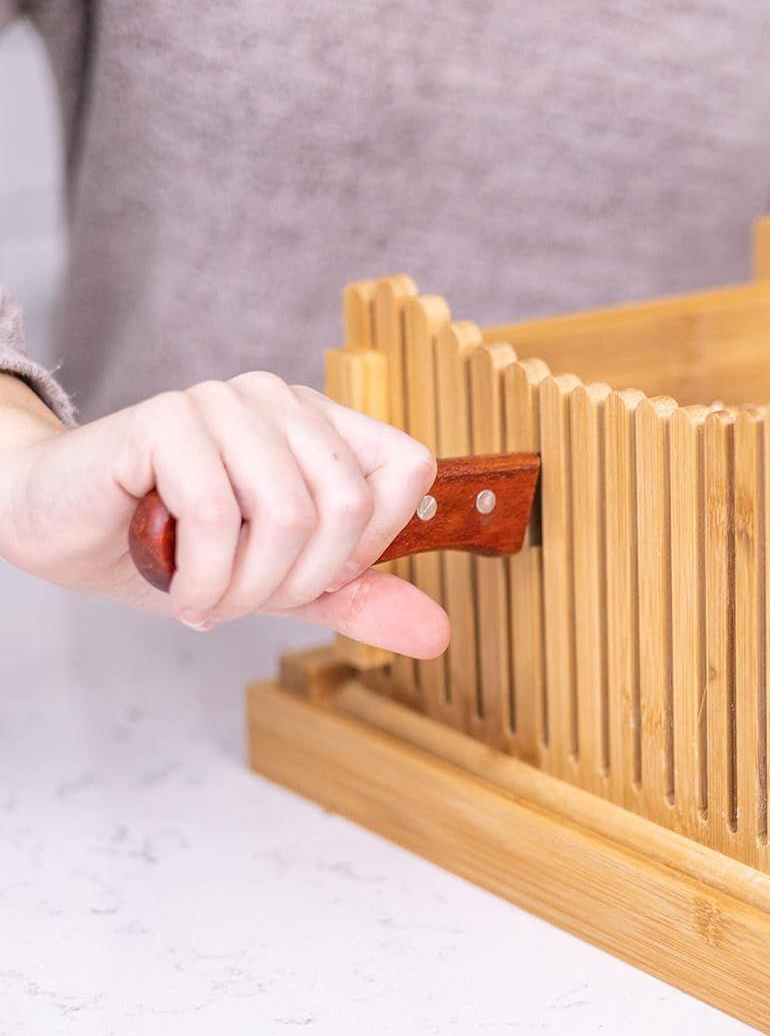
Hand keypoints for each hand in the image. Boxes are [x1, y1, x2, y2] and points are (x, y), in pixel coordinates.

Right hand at [0, 370, 449, 657]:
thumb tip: (437, 634)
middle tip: (249, 599)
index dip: (373, 541)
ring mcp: (225, 402)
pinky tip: (184, 590)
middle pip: (349, 504)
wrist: (65, 535)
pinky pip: (219, 513)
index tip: (316, 573)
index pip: (409, 469)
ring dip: (248, 587)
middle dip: (301, 581)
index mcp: (323, 427)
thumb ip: (357, 599)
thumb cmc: (178, 552)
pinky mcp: (168, 417)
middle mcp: (280, 401)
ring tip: (212, 599)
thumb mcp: (283, 586)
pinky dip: (205, 577)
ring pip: (288, 514)